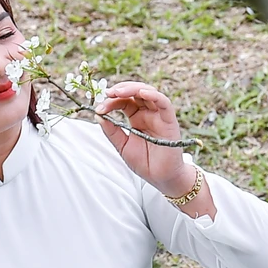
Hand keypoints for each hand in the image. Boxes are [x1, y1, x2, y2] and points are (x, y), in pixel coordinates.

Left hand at [94, 81, 190, 196]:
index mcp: (136, 118)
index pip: (124, 101)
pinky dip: (154, 95)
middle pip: (135, 92)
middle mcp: (148, 113)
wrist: (160, 178)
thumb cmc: (145, 163)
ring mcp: (159, 116)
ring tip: (119, 91)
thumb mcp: (122, 146)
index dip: (111, 101)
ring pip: (149, 93)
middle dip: (121, 89)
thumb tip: (97, 115)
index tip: (99, 108)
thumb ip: (111, 131)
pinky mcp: (170, 121)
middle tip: (108, 93)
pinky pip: (164, 103)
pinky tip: (142, 93)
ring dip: (133, 88)